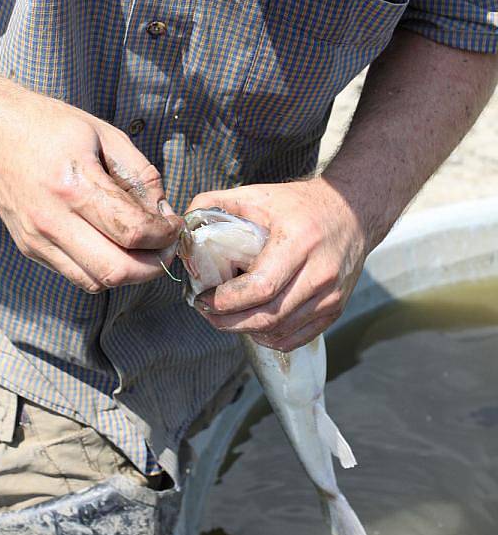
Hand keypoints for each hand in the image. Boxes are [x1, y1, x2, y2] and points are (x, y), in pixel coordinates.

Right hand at [0, 78, 182, 291]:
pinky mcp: (30, 248)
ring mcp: (37, 239)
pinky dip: (104, 270)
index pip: (133, 231)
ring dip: (130, 274)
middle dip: (153, 266)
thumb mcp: (106, 135)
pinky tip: (115, 247)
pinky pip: (77, 275)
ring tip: (144, 250)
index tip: (174, 225)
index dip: (165, 235)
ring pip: (97, 282)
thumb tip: (163, 213)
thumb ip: (142, 176)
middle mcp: (52, 219)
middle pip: (117, 271)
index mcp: (75, 185)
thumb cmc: (50, 126)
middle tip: (166, 247)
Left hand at [187, 178, 366, 350]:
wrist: (352, 212)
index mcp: (299, 243)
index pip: (260, 288)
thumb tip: (183, 227)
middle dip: (229, 322)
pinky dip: (270, 338)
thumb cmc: (300, 204)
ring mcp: (331, 296)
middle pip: (268, 317)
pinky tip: (253, 325)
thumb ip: (216, 204)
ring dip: (246, 331)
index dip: (226, 302)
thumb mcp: (258, 195)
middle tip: (207, 312)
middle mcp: (320, 274)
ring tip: (225, 317)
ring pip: (281, 332)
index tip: (204, 298)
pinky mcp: (335, 309)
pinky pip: (297, 338)